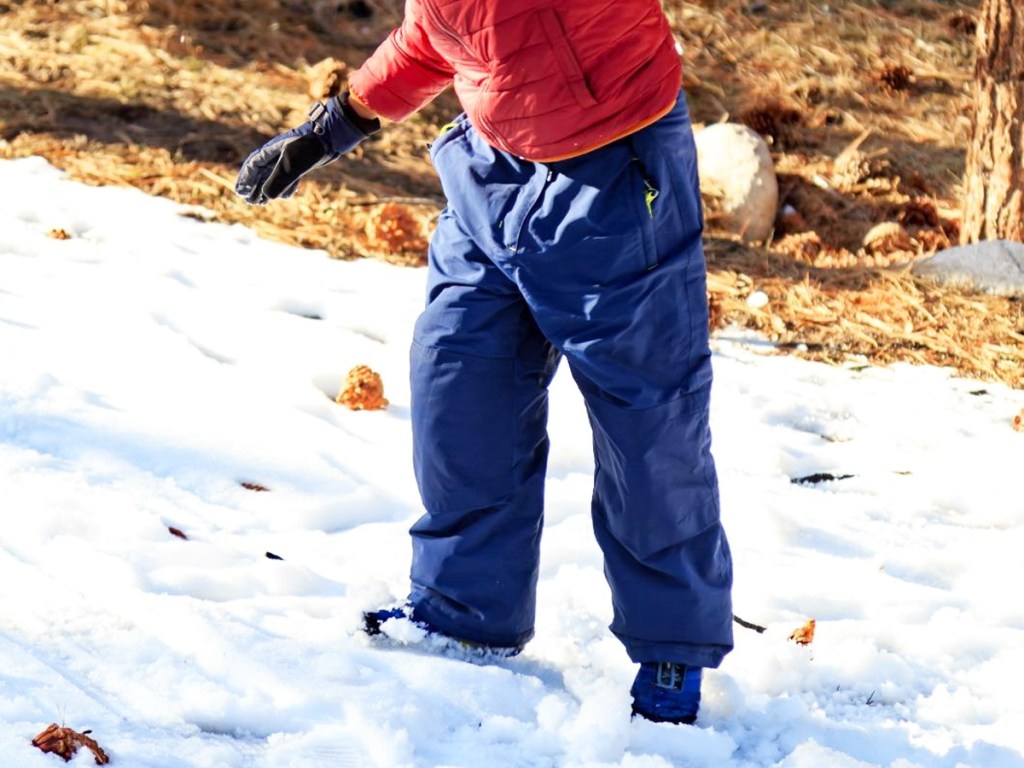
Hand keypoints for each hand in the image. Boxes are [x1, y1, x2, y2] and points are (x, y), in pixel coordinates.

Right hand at [235, 92, 380, 204]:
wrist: (331, 136)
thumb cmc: (310, 147)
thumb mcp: (293, 165)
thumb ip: (279, 180)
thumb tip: (267, 196)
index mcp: (272, 150)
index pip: (254, 165)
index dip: (246, 179)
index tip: (240, 192)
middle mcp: (279, 153)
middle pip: (262, 172)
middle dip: (255, 187)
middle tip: (249, 201)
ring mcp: (291, 157)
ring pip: (275, 175)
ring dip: (268, 189)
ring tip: (263, 202)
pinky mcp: (303, 162)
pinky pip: (290, 176)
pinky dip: (286, 186)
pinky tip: (285, 196)